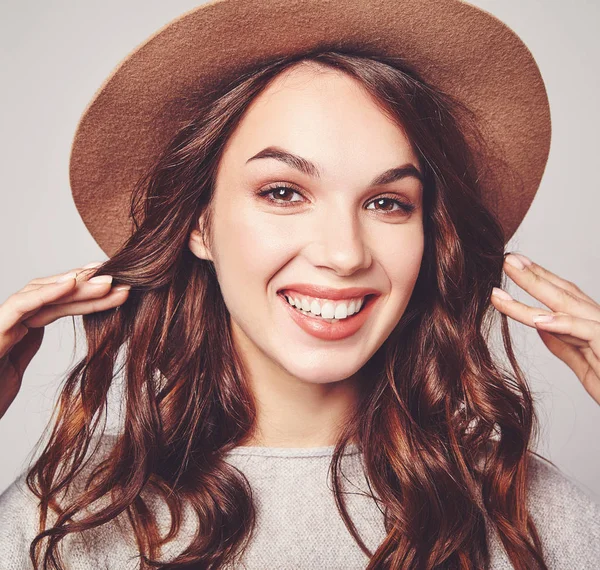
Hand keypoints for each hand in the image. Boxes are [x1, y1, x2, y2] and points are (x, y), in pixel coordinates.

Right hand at [0, 263, 130, 419]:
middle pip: (55, 295)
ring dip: (77, 285)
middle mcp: (11, 319)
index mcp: (18, 327)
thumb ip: (25, 345)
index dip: (88, 296)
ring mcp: (2, 321)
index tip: (117, 289)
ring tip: (108, 280)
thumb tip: (40, 330)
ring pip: (43, 294)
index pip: (59, 305)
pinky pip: (21, 305)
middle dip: (89, 286)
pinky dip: (47, 292)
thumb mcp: (12, 368)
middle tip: (123, 278)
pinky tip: (72, 283)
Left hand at [490, 253, 599, 405]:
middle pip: (564, 294)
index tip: (514, 265)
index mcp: (593, 326)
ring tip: (508, 277)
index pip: (563, 296)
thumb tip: (540, 325)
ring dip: (536, 290)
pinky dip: (563, 324)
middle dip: (534, 275)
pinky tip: (538, 320)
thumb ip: (565, 346)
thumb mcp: (586, 367)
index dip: (539, 279)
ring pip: (568, 307)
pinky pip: (587, 332)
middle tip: (507, 260)